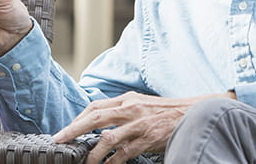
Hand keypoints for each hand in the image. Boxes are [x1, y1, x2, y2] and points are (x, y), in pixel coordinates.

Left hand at [52, 92, 232, 163]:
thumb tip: (99, 118)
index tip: (65, 129)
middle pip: (94, 117)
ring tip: (84, 161)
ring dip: (92, 152)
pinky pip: (124, 153)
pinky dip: (112, 161)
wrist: (196, 113)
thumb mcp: (141, 103)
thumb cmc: (166, 110)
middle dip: (73, 129)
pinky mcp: (148, 139)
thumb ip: (122, 108)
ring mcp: (139, 125)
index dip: (77, 118)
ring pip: (107, 138)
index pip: (95, 106)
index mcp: (127, 99)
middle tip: (59, 140)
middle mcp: (130, 109)